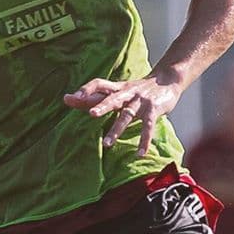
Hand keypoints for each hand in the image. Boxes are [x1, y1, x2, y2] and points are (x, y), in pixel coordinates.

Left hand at [63, 74, 180, 155]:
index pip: (99, 84)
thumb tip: (66, 99)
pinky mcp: (153, 109)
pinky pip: (148, 126)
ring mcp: (140, 101)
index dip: (86, 90)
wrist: (167, 80)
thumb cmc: (136, 90)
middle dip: (103, 106)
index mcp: (116, 88)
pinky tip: (140, 153)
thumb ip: (92, 97)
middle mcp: (127, 93)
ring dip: (117, 129)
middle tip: (92, 114)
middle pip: (113, 98)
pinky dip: (144, 140)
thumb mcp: (115, 92)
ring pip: (127, 115)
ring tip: (107, 144)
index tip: (70, 98)